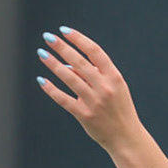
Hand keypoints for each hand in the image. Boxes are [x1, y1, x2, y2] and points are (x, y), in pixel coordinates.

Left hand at [35, 26, 143, 152]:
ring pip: (69, 78)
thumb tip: (67, 65)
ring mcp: (94, 101)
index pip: (94, 51)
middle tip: (48, 37)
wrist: (126, 137)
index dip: (79, 39)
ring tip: (42, 53)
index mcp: (115, 76)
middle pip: (79, 62)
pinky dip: (52, 89)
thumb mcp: (114, 88)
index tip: (64, 30)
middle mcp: (105, 87)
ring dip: (53, 64)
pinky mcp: (84, 115)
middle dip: (62, 47)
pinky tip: (42, 80)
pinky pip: (64, 99)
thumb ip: (94, 75)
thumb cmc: (118, 108)